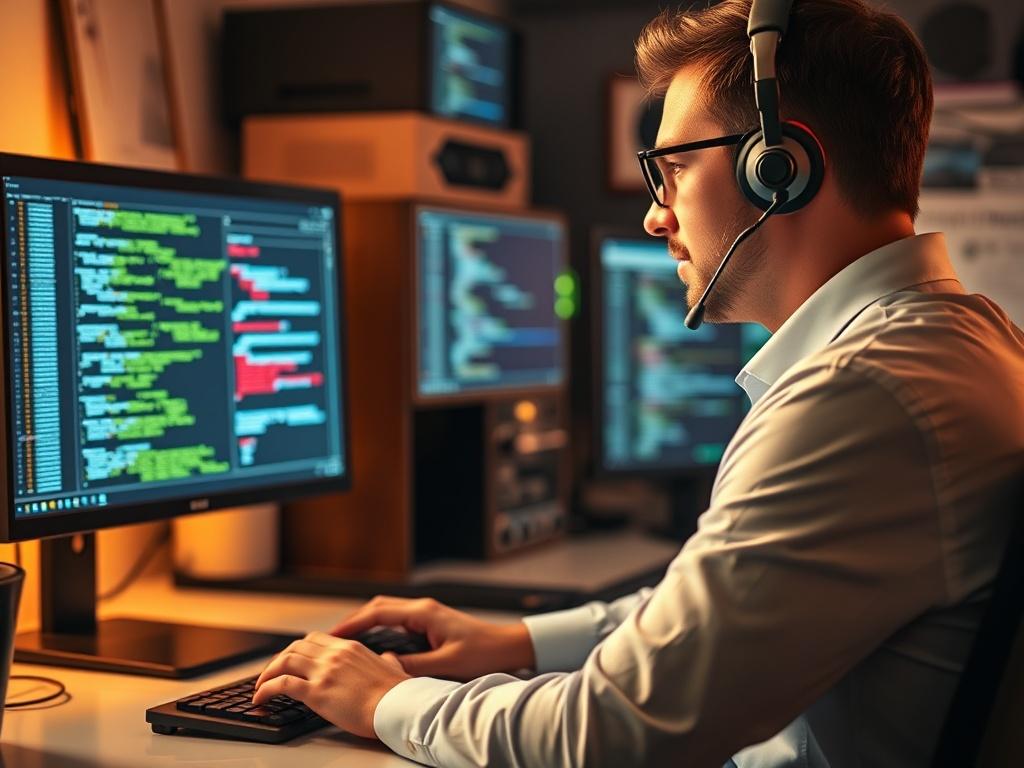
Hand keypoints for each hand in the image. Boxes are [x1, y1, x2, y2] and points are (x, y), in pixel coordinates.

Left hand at [253, 630, 410, 738]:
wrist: (399, 707)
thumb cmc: (398, 694)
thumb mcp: (392, 667)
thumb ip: (386, 660)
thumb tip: (388, 659)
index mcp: (350, 647)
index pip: (314, 638)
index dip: (297, 648)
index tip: (290, 659)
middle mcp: (335, 655)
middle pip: (295, 647)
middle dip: (279, 659)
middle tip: (271, 673)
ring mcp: (324, 672)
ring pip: (285, 661)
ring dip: (267, 673)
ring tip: (261, 686)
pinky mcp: (317, 692)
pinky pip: (282, 684)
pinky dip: (266, 689)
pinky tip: (260, 697)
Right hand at [331, 595, 535, 680]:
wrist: (507, 647)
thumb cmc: (483, 653)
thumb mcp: (447, 665)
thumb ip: (414, 665)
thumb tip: (385, 665)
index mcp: (423, 613)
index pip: (378, 612)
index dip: (352, 623)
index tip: (332, 634)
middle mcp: (422, 608)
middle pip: (378, 607)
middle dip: (353, 620)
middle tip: (331, 637)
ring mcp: (426, 614)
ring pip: (386, 612)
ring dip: (365, 623)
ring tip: (344, 641)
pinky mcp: (430, 623)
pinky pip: (396, 621)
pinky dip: (379, 628)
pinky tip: (372, 643)